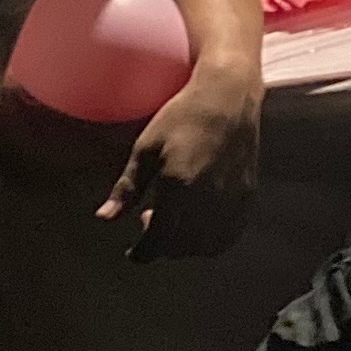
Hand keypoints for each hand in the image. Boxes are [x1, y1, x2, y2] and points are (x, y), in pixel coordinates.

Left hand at [100, 66, 262, 261]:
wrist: (227, 97)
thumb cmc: (181, 117)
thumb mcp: (145, 149)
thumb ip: (127, 189)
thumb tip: (104, 219)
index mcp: (178, 187)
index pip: (159, 238)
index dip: (143, 252)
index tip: (132, 254)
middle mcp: (207, 199)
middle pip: (182, 246)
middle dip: (162, 245)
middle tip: (149, 223)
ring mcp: (231, 200)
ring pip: (207, 246)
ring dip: (186, 246)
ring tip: (175, 224)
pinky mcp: (247, 196)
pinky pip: (229, 235)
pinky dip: (212, 241)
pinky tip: (200, 226)